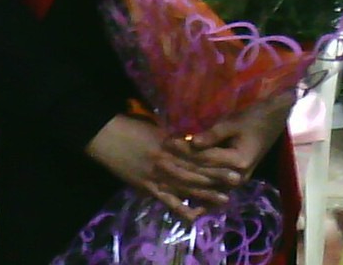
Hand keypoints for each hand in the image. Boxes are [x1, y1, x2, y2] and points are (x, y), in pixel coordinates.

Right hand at [85, 114, 240, 219]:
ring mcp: (157, 175)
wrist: (105, 136)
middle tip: (238, 180)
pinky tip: (193, 216)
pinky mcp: (146, 186)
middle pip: (196, 169)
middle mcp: (167, 159)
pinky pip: (166, 200)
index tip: (234, 159)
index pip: (198, 152)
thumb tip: (190, 141)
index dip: (216, 158)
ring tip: (224, 199)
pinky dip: (180, 209)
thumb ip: (173, 137)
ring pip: (186, 186)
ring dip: (205, 194)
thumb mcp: (155, 128)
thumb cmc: (129, 127)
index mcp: (170, 142)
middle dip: (217, 176)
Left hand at [164, 91, 295, 183]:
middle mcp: (237, 176)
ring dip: (187, 179)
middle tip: (160, 158)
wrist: (276, 118)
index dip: (183, 150)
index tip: (165, 142)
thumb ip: (213, 134)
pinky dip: (201, 192)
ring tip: (166, 176)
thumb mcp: (234, 122)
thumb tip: (191, 143)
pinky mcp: (235, 178)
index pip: (204, 158)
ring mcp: (237, 180)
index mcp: (238, 161)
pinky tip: (186, 197)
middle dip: (180, 165)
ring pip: (207, 183)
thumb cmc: (256, 116)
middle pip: (203, 172)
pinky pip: (215, 188)